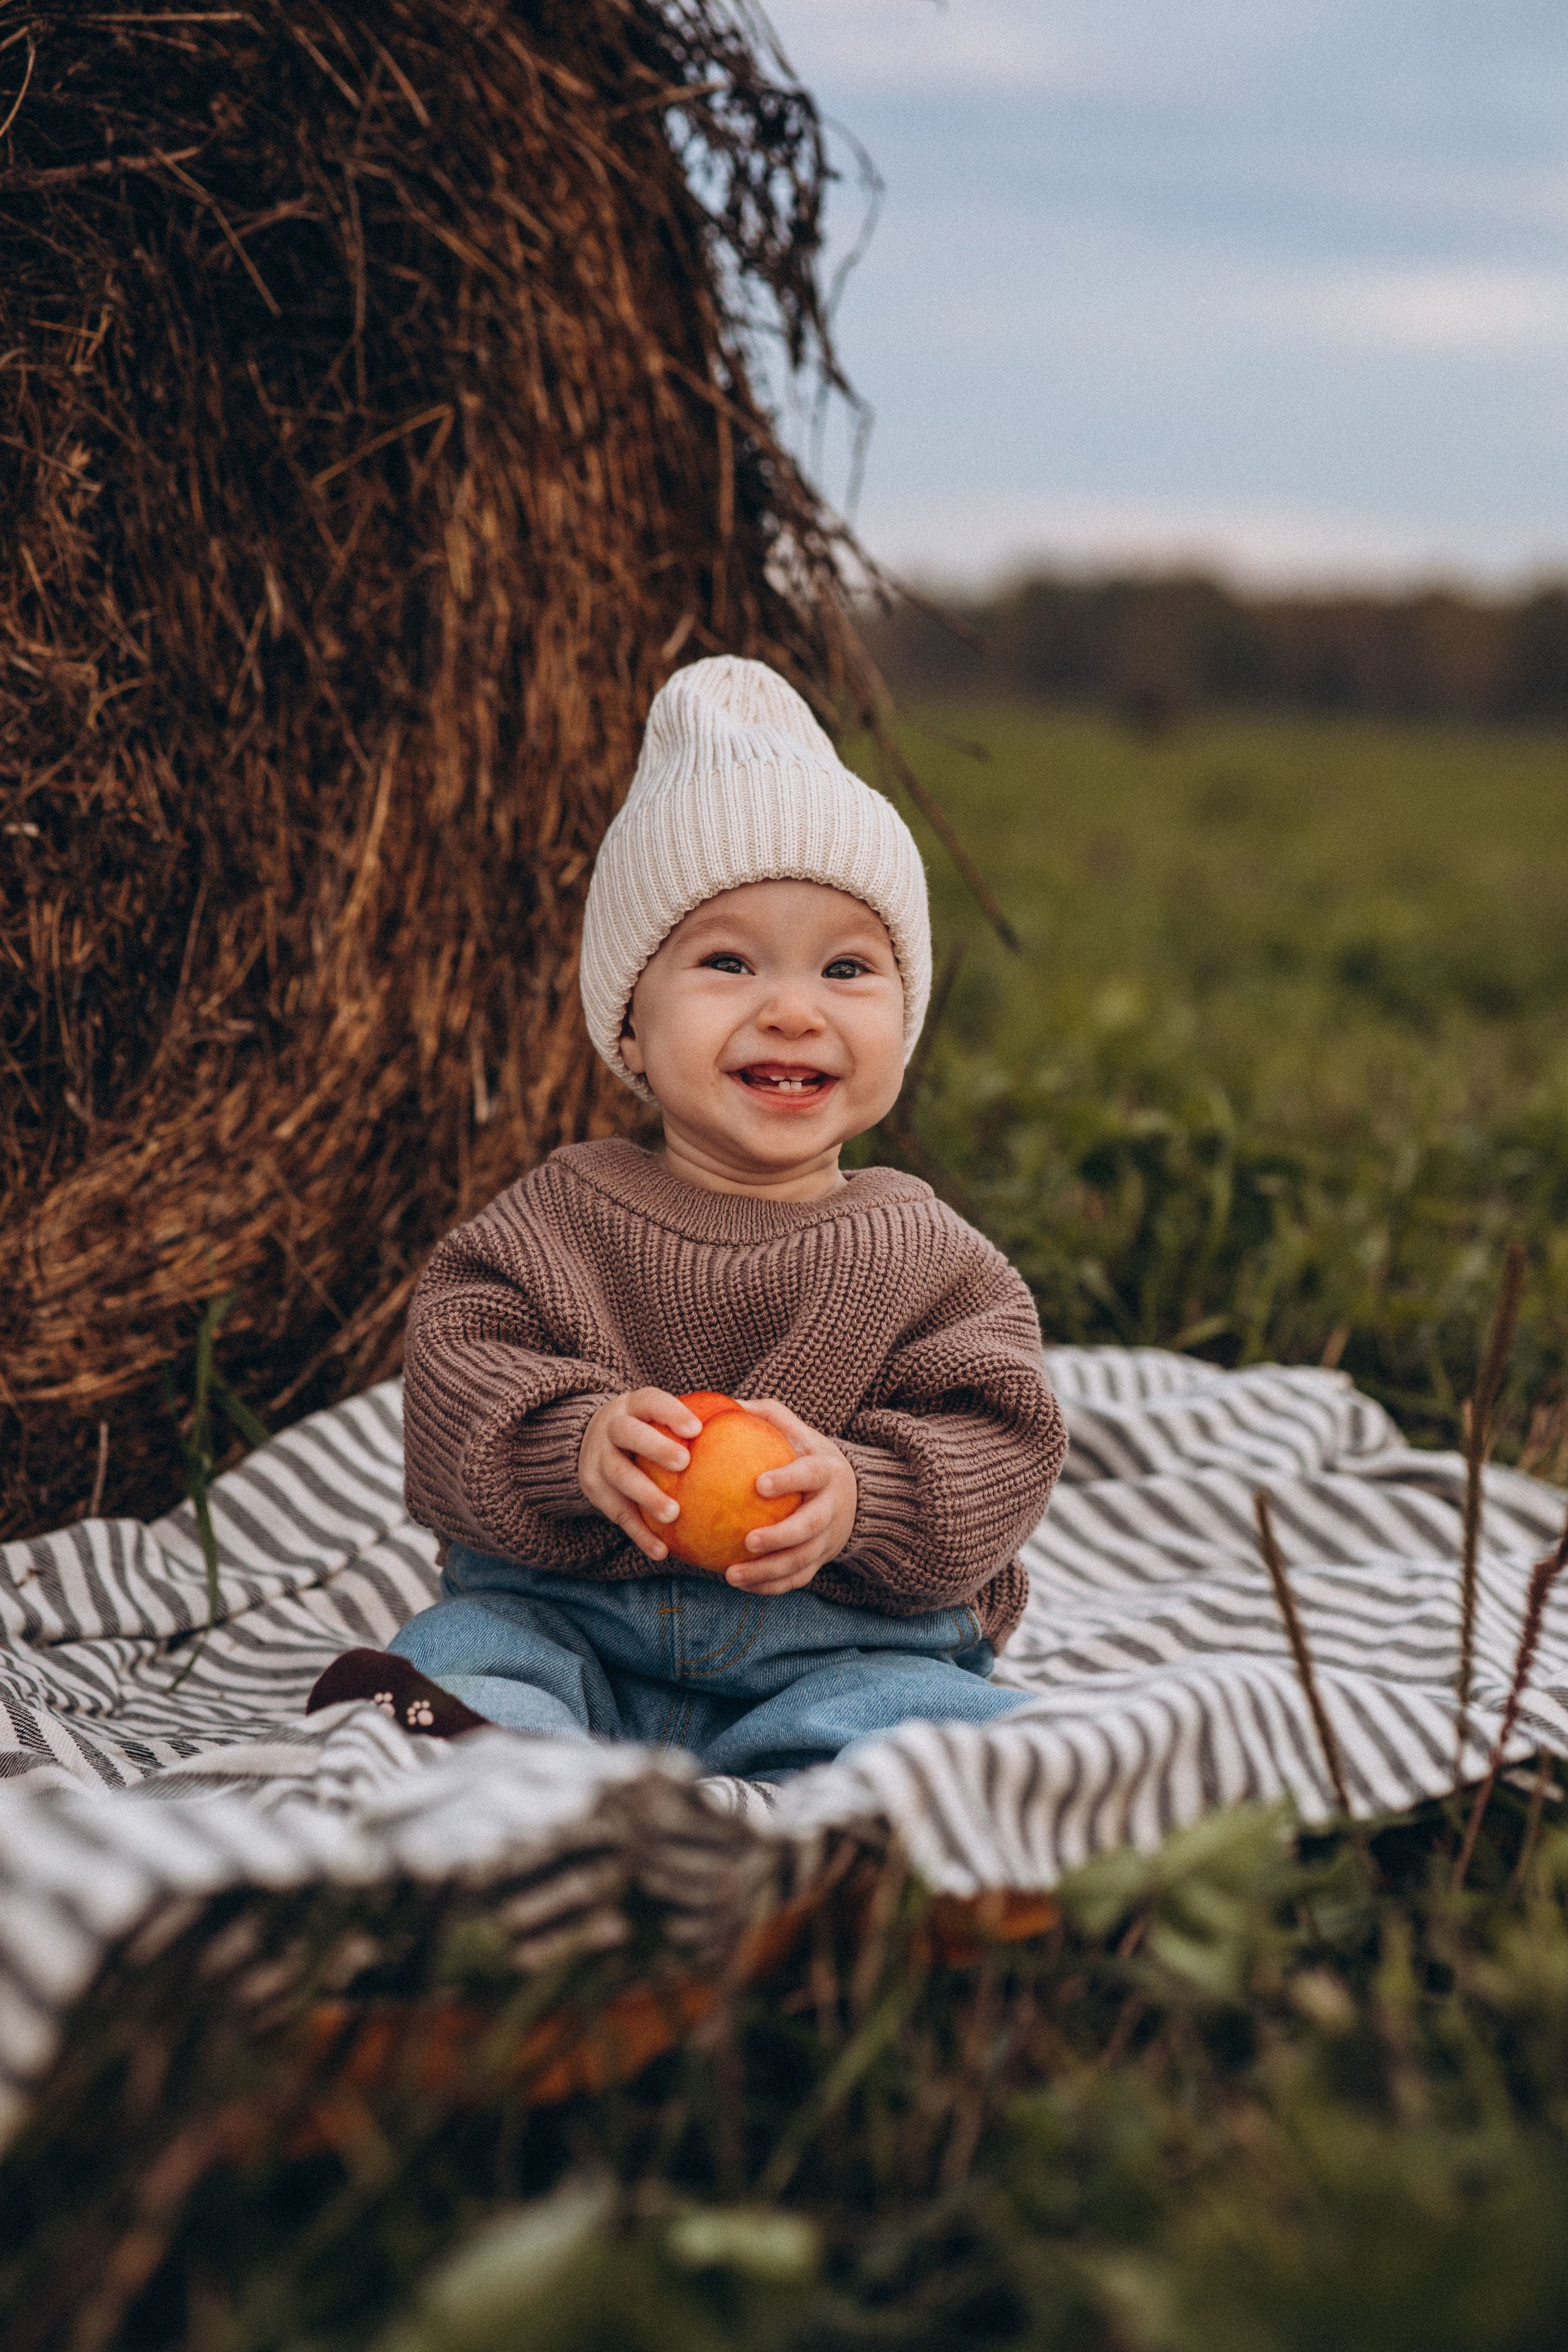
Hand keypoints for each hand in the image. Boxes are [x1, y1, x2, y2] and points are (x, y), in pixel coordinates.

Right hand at [578, 1388, 701, 1562]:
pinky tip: (662, 1551)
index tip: (697, 1429)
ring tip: (674, 1514)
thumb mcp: (658, 1415)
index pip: (650, 1401)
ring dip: (646, 1495)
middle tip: (684, 1463)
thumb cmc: (648, 1429)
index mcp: (633, 1406)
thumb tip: (751, 1421)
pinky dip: (639, 1533)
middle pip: (627, 1432)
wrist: (591, 1440)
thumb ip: (694, 1420)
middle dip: (655, 1447)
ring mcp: (596, 1458)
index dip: (671, 1412)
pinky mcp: (592, 1488)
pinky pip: (617, 1513)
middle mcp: (610, 1427)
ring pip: (618, 1474)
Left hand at [722, 1398, 857, 1594]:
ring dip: (769, 1571)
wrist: (853, 1496)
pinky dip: (770, 1586)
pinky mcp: (821, 1561)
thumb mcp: (801, 1433)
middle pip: (810, 1526)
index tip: (759, 1484)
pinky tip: (740, 1584)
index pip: (809, 1475)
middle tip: (748, 1541)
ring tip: (732, 1574)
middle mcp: (831, 1508)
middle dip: (781, 1537)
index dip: (788, 1480)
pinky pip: (797, 1578)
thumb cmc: (811, 1458)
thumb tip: (730, 1403)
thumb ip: (770, 1416)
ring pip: (802, 1560)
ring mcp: (828, 1539)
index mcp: (825, 1472)